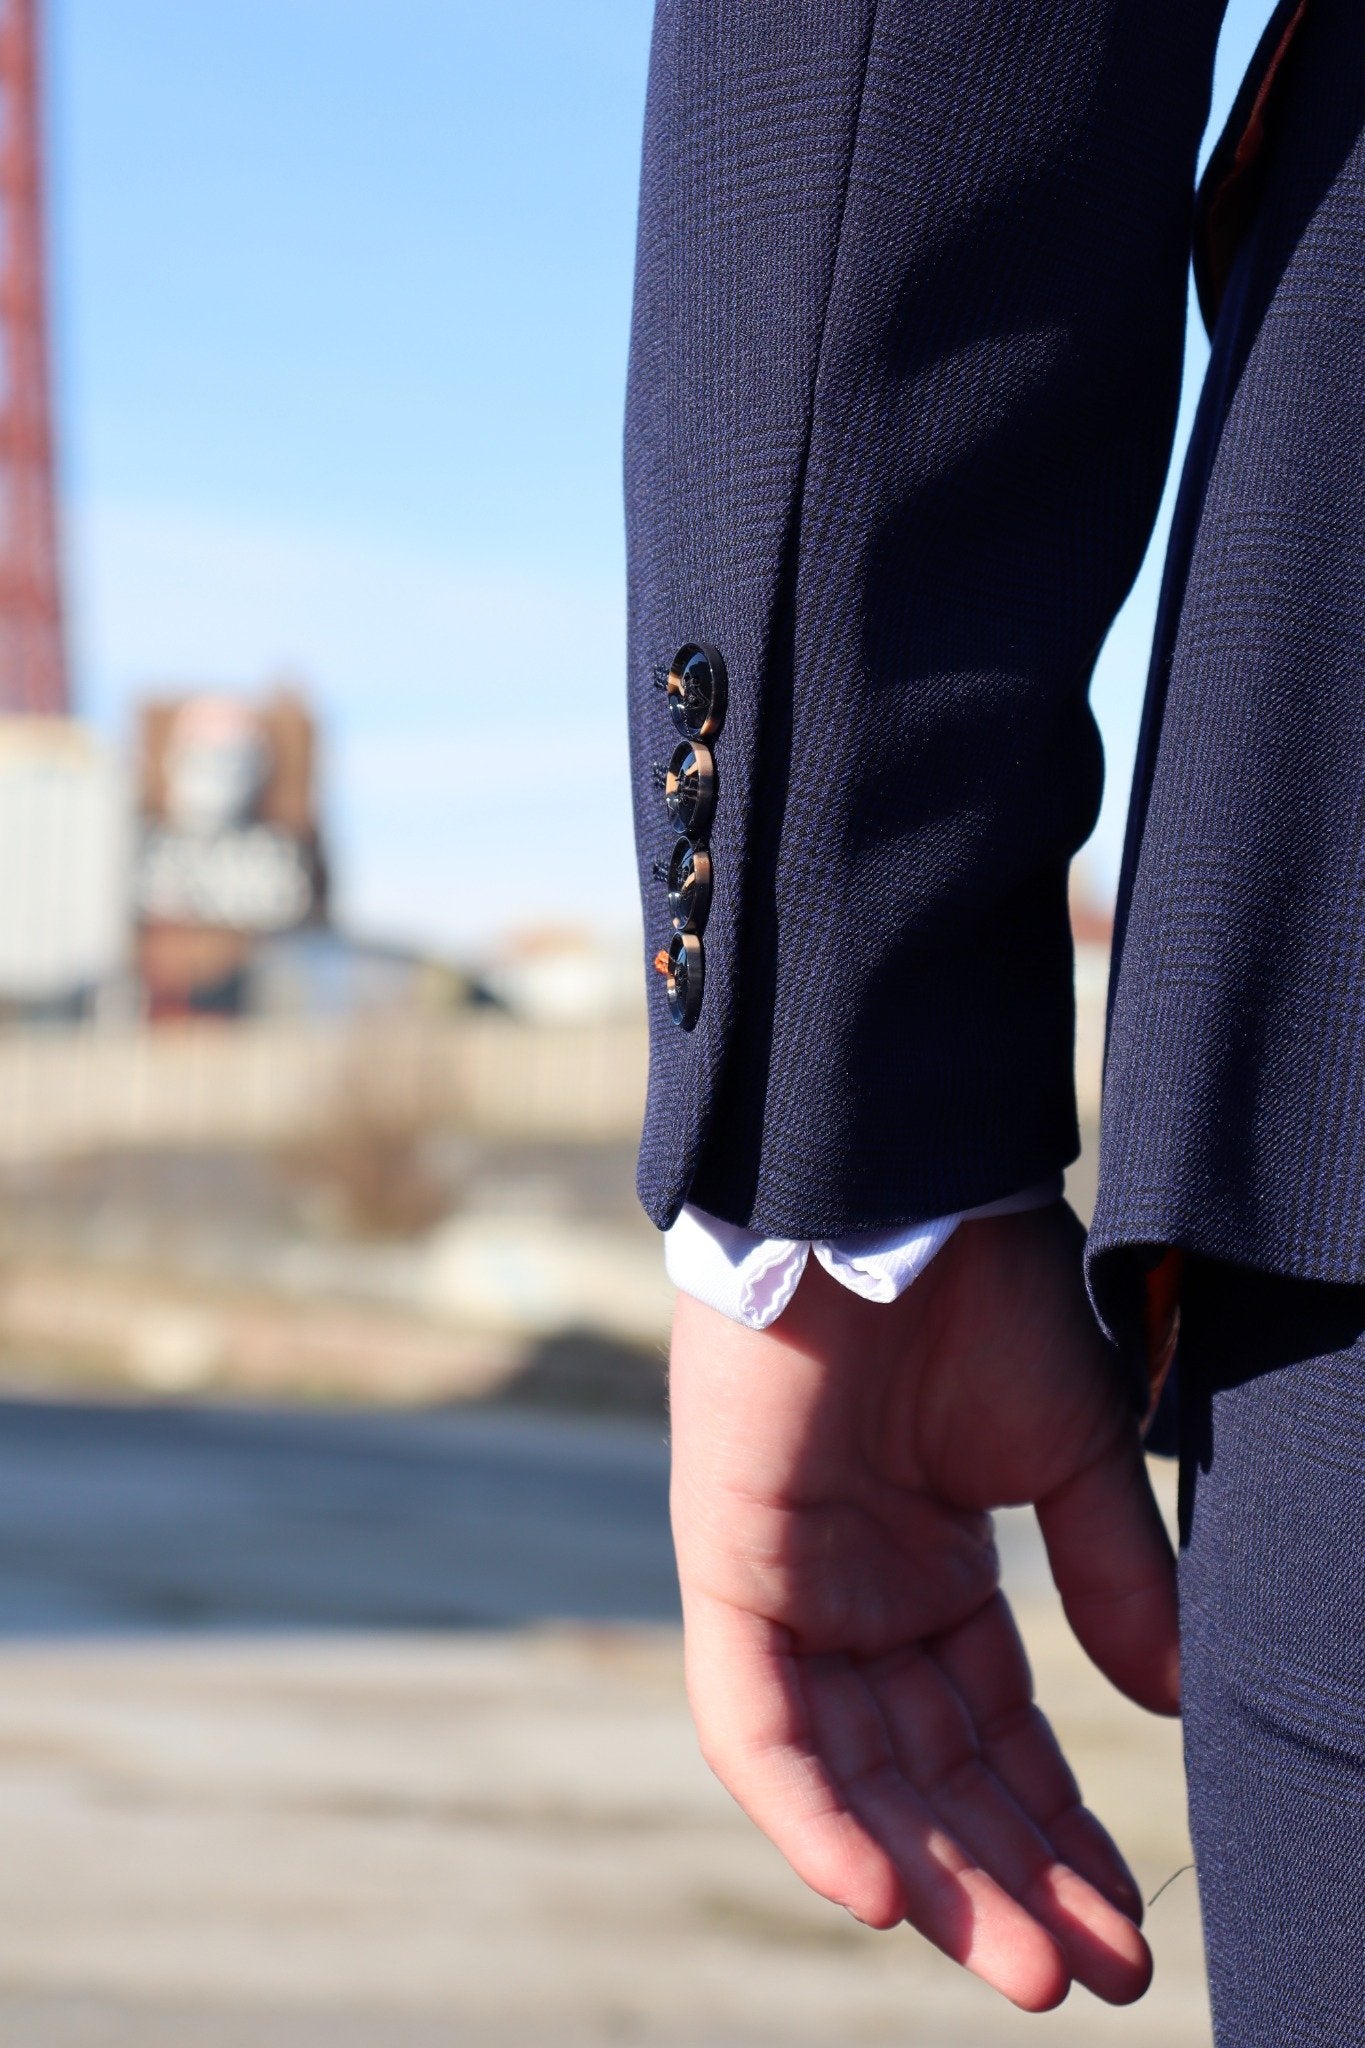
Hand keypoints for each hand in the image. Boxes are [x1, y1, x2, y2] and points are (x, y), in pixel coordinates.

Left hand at [668, 1201, 1178, 2011]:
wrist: (894, 1191)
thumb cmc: (982, 1297)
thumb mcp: (1072, 1458)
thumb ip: (1114, 1582)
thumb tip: (1176, 1705)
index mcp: (933, 1575)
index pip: (995, 1739)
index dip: (1056, 1831)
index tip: (1129, 1929)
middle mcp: (855, 1598)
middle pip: (926, 1777)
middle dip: (1006, 1880)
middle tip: (1090, 1980)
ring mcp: (788, 1585)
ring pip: (848, 1772)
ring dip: (930, 1873)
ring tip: (1027, 1968)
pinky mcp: (728, 1561)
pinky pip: (752, 1718)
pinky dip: (808, 1809)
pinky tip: (886, 1895)